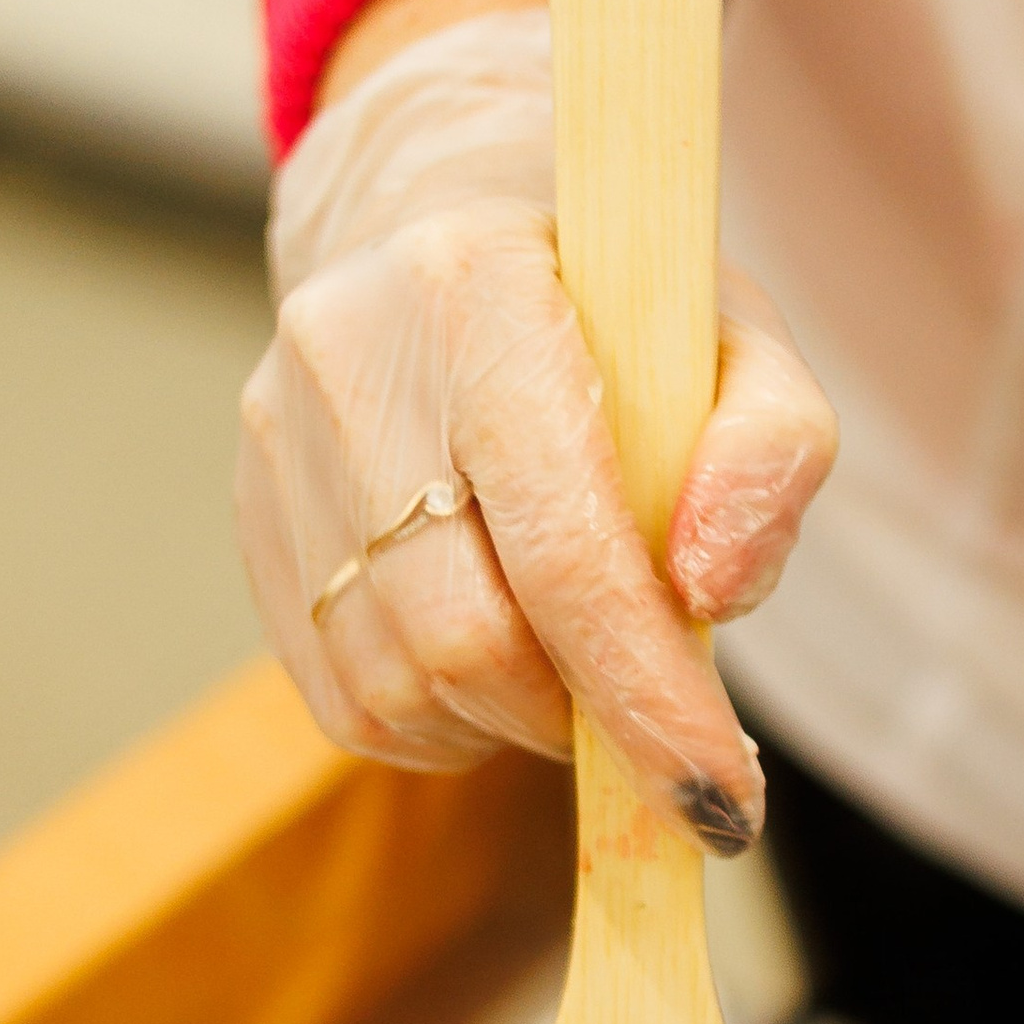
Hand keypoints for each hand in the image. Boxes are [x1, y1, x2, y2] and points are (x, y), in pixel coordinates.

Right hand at [236, 0, 836, 842]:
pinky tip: (497, 667)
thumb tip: (711, 596)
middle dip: (578, 716)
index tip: (721, 801)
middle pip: (464, 637)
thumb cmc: (620, 305)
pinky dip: (443, 724)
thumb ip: (770, 454)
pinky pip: (347, 699)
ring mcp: (279, 439)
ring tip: (574, 665)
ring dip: (512, 723)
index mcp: (477, 291)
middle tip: (648, 713)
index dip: (644, 693)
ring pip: (397, 683)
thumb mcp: (741, 342)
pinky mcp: (253, 512)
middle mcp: (350, 358)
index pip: (561, 545)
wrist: (445, 222)